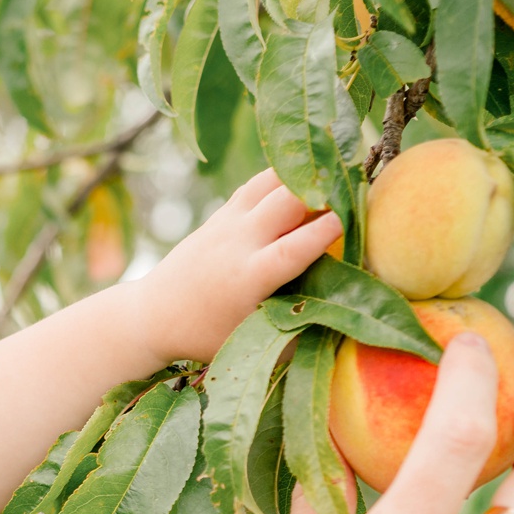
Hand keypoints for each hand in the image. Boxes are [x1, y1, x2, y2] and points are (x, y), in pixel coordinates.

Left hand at [130, 169, 343, 364]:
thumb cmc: (208, 337)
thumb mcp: (254, 342)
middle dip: (324, 189)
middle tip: (361, 182)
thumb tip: (347, 319)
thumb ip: (297, 329)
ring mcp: (227, 223)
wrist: (152, 315)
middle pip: (286, 200)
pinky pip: (258, 184)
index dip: (329, 229)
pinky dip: (285, 177)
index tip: (360, 216)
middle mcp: (238, 243)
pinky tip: (309, 175)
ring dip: (305, 174)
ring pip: (271, 181)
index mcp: (248, 278)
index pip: (295, 246)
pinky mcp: (221, 213)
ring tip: (339, 171)